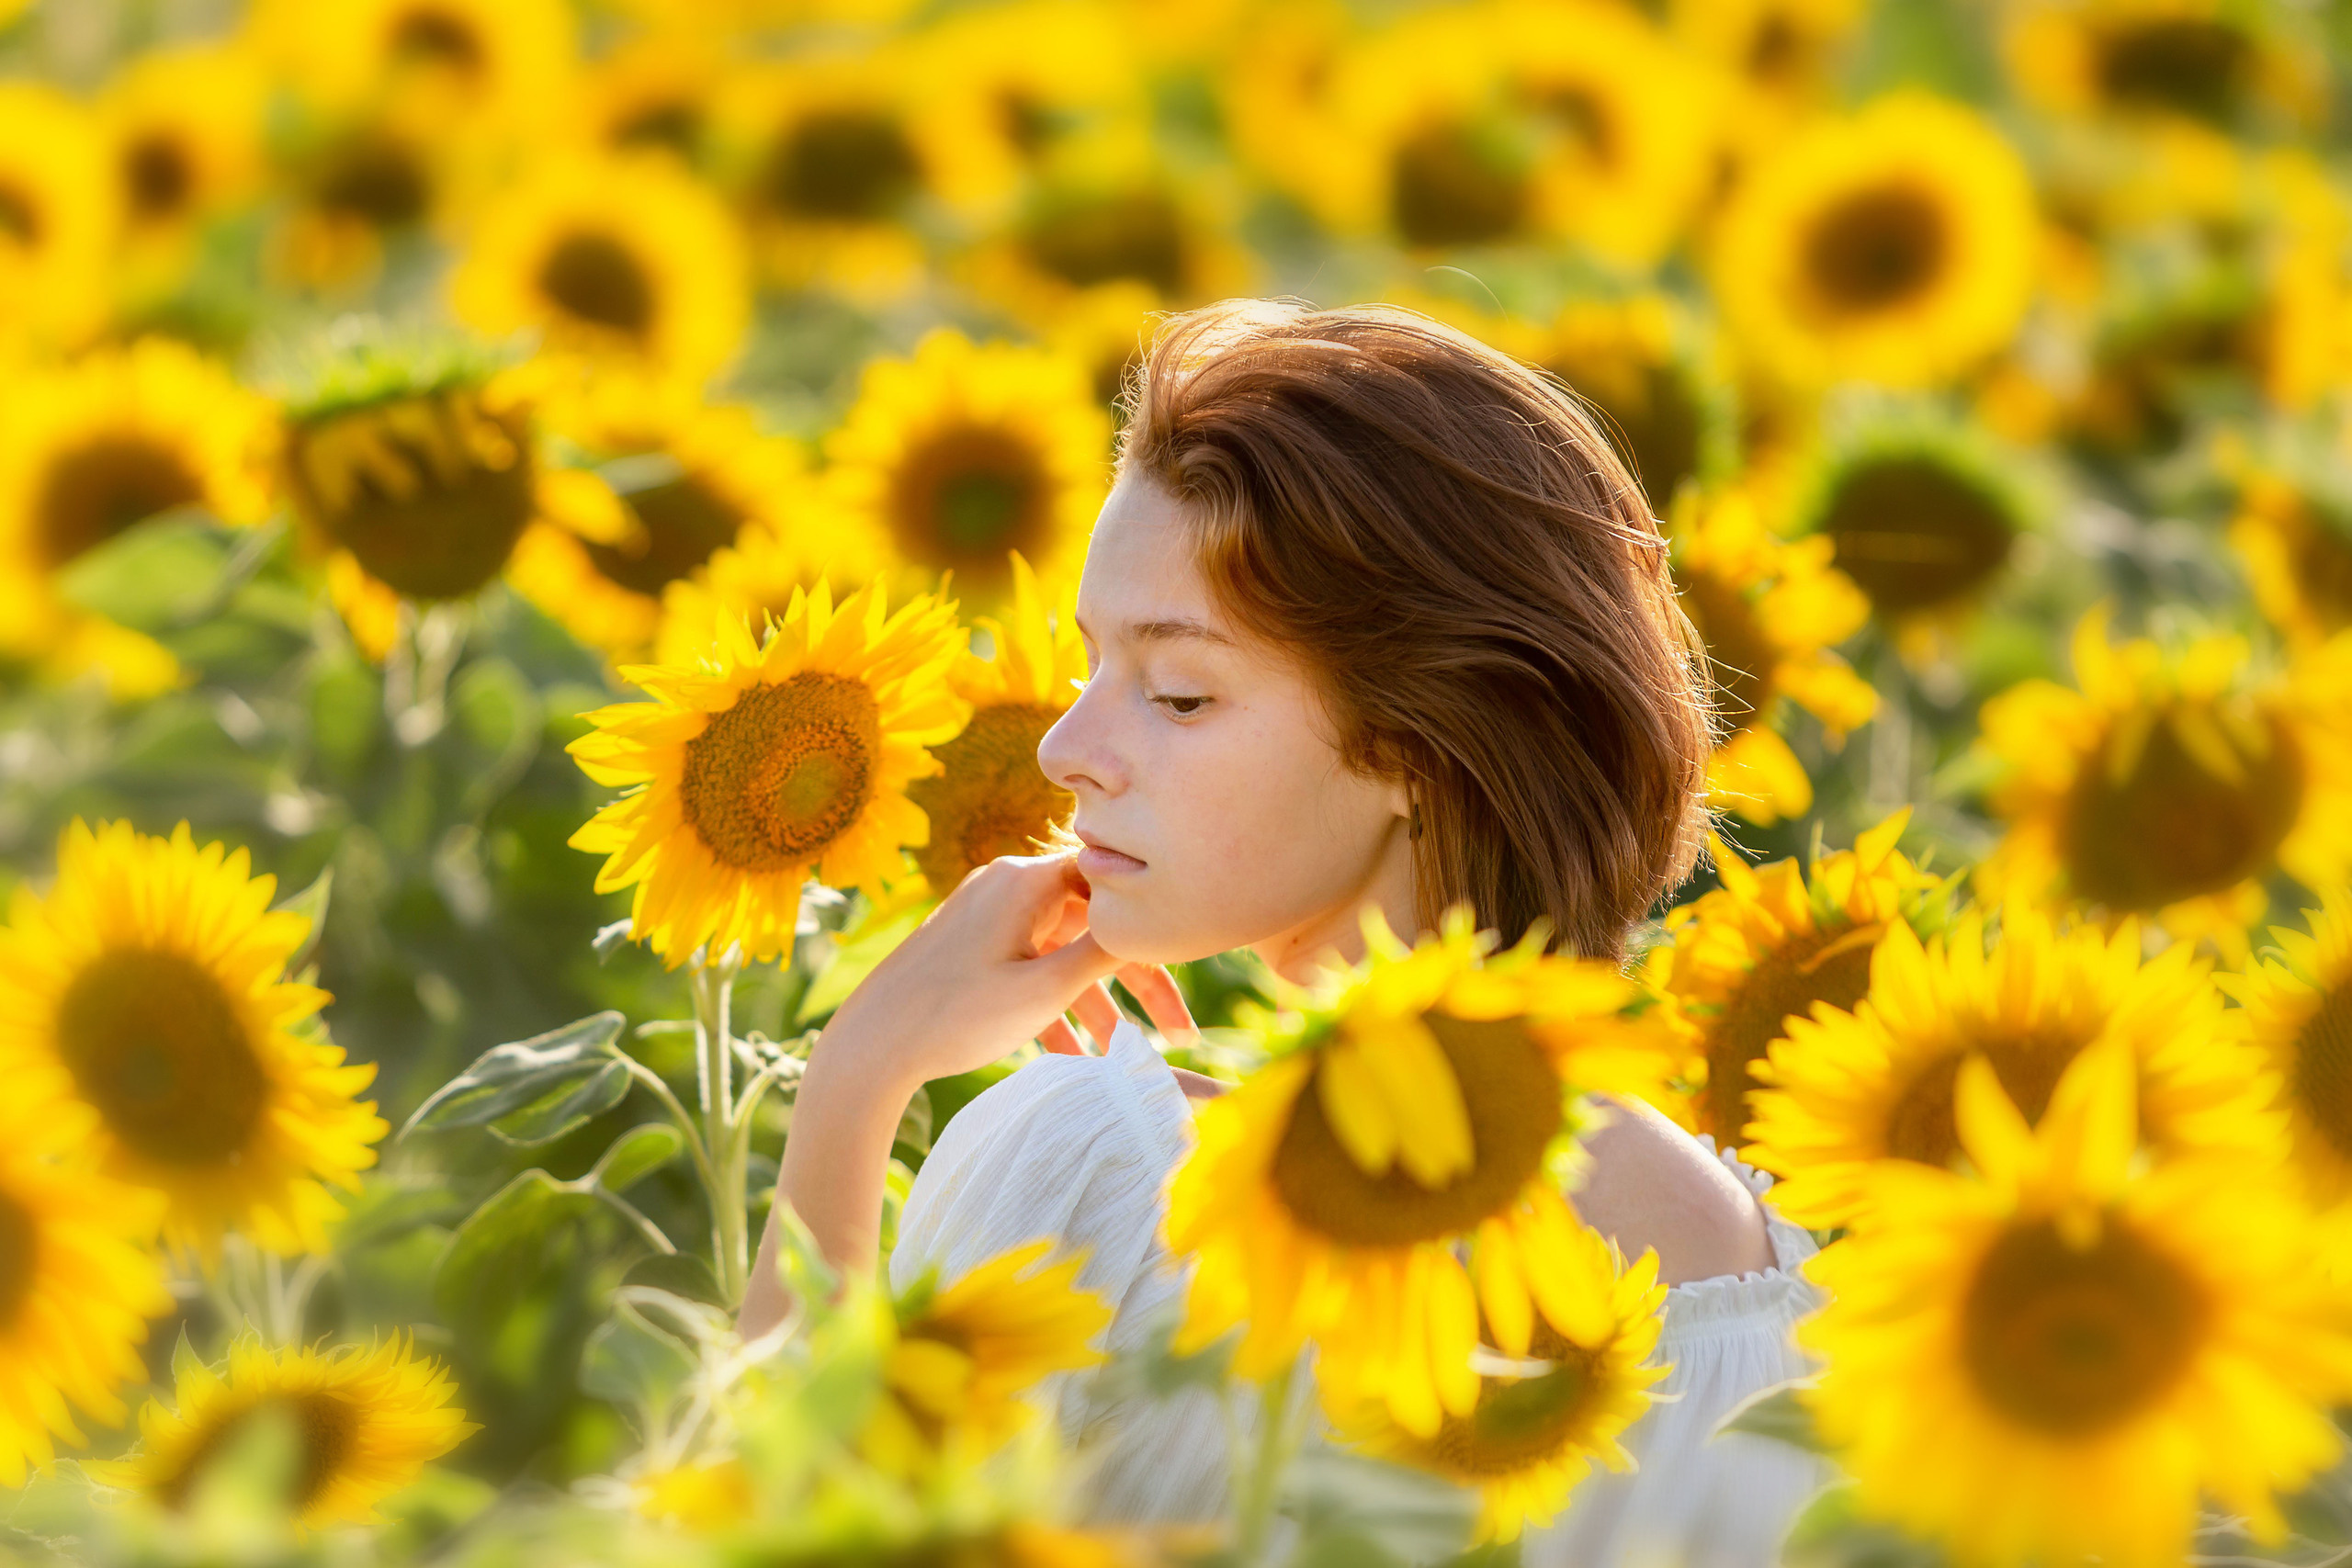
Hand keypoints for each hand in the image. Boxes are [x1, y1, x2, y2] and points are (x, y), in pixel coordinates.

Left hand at [743, 853, 1195, 1323]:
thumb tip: (1149, 916)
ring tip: (1124, 1057)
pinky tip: (1073, 1059)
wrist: (867, 1047)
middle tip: (1180, 1032)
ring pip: (1061, 950)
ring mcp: (985, 914)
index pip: (1114, 884)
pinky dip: (1052, 1004)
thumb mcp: (1043, 989)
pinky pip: (1027, 966)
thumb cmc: (955, 1017)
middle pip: (1093, 922)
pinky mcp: (968, 945)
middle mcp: (1006, 884)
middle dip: (1136, 980)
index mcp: (1027, 880)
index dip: (1157, 926)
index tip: (1187, 966)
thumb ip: (1103, 951)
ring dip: (1094, 1002)